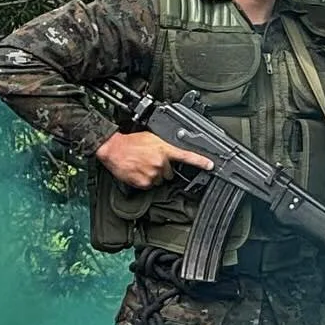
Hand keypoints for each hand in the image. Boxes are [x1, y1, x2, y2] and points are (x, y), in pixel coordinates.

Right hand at [96, 130, 212, 188]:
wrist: (113, 149)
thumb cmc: (130, 142)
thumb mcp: (151, 138)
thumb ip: (164, 147)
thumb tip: (171, 154)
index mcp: (164, 150)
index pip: (186, 156)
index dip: (200, 162)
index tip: (210, 166)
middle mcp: (160, 163)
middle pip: (170, 173)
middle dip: (163, 169)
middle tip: (151, 161)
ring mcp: (153, 174)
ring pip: (160, 180)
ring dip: (154, 175)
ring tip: (143, 165)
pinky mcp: (144, 182)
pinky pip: (149, 185)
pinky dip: (145, 180)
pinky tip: (138, 171)